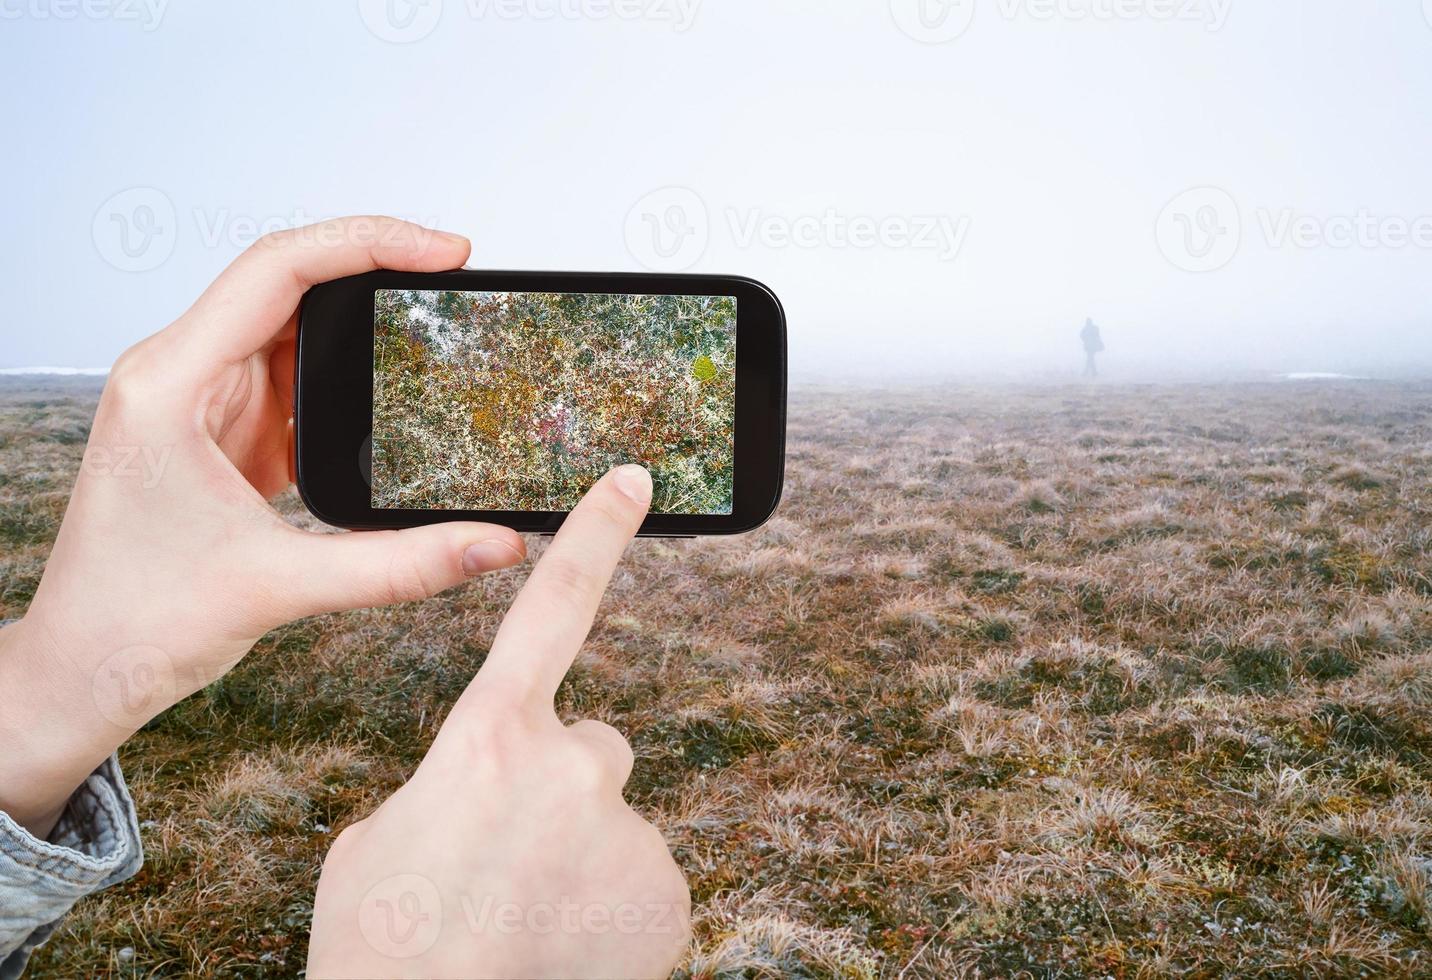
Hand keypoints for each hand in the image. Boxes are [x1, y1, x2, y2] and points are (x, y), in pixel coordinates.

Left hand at [0, 217, 526, 835]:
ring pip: (293, 325)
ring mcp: (199, 400)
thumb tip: (493, 543)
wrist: (83, 670)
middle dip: (377, 266)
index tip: (445, 253)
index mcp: (169, 384)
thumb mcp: (282, 587)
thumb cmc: (137, 621)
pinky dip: (349, 375)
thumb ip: (400, 565)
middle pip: (288, 280)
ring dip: (364, 321)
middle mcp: (178, 374)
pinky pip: (293, 376)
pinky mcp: (222, 431)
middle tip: (456, 276)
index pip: (276, 269)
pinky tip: (393, 388)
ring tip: (437, 321)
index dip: (368, 243)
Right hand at [308, 465, 690, 979]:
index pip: (553, 608)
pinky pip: (643, 881)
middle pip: (593, 744)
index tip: (635, 480)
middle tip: (513, 852)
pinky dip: (614, 909)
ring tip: (527, 913)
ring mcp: (626, 829)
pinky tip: (567, 943)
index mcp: (489, 735)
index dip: (594, 536)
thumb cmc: (381, 937)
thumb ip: (455, 782)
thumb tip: (484, 795)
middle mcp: (573, 764)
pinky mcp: (665, 891)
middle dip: (563, 784)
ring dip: (582, 855)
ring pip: (613, 821)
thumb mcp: (387, 831)